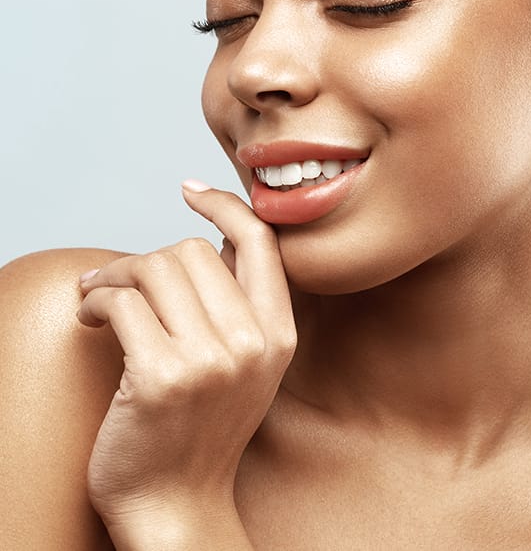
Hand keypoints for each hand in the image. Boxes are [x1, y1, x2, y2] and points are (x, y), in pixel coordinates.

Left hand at [76, 181, 295, 543]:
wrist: (175, 503)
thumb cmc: (201, 429)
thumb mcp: (248, 365)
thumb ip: (241, 305)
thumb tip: (214, 240)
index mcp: (279, 335)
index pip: (260, 242)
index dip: (225, 206)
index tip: (191, 191)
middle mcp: (253, 343)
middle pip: (192, 251)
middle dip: (145, 257)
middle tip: (115, 279)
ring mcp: (211, 360)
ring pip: (154, 269)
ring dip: (112, 276)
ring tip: (97, 297)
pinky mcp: (161, 377)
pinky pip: (122, 304)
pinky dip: (95, 302)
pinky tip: (89, 319)